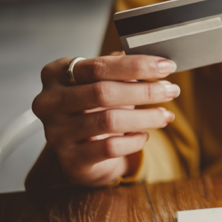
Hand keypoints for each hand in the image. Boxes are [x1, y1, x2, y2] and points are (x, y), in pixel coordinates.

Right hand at [32, 53, 178, 186]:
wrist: (82, 150)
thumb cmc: (96, 107)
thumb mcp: (106, 82)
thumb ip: (124, 69)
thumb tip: (158, 62)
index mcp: (57, 73)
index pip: (99, 66)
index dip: (137, 65)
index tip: (166, 66)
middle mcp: (50, 102)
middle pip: (102, 92)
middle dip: (145, 91)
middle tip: (172, 90)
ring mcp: (56, 132)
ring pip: (108, 121)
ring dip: (145, 116)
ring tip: (166, 115)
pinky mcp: (71, 159)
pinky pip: (110, 147)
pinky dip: (134, 141)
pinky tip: (144, 136)